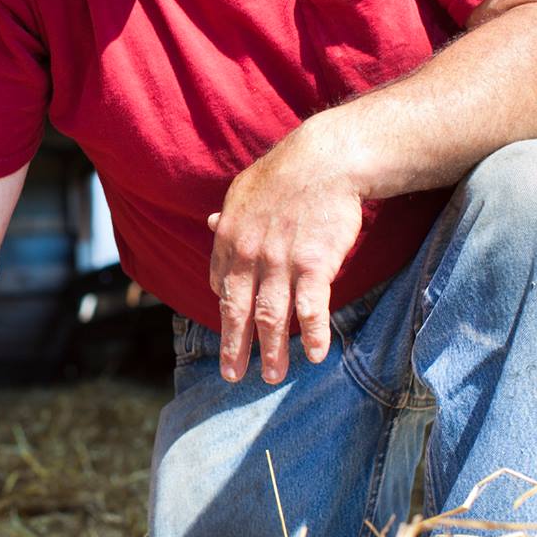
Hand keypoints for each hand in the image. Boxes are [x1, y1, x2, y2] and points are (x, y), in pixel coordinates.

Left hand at [208, 121, 363, 384]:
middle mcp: (250, 256)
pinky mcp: (314, 264)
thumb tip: (211, 223)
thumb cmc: (286, 172)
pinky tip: (316, 355)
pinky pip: (311, 309)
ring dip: (273, 351)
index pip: (222, 286)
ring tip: (273, 376)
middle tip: (232, 376)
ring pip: (272, 318)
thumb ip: (229, 215)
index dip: (227, 309)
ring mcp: (281, 262)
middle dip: (235, 347)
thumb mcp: (244, 190)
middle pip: (238, 311)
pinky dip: (313, 334)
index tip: (234, 328)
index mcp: (228, 238)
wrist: (325, 159)